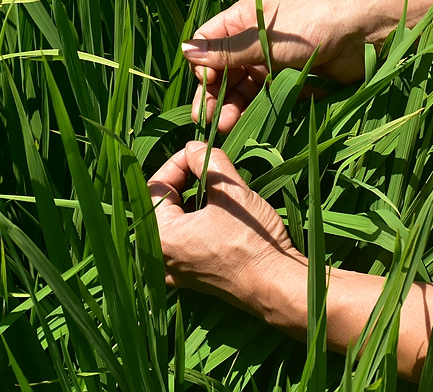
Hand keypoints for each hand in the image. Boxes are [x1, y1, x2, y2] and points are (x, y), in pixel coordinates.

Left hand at [148, 141, 305, 310]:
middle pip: (163, 206)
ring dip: (192, 201)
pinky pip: (183, 243)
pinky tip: (215, 214)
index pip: (156, 187)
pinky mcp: (191, 278)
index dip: (178, 164)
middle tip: (208, 166)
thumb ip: (207, 163)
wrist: (276, 285)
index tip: (199, 152)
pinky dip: (195, 224)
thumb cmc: (252, 241)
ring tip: (215, 187)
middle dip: (184, 181)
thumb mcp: (231, 192)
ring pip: (174, 224)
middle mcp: (161, 257)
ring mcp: (176, 271)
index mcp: (161, 236)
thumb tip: (193, 146)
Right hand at [181, 0, 367, 132]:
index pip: (208, 43)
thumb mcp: (264, 38)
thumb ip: (226, 50)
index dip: (202, 65)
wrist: (362, 33)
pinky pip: (263, 98)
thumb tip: (186, 51)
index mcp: (243, 19)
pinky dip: (252, 111)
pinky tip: (244, 125)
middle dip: (212, 94)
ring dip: (230, 106)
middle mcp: (253, 40)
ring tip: (225, 127)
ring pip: (241, 87)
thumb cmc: (312, 25)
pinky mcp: (288, 81)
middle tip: (205, 121)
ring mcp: (271, 61)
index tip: (207, 84)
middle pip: (221, 70)